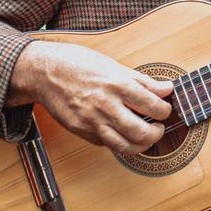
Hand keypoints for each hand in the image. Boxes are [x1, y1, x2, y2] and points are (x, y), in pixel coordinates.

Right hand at [6, 41, 173, 154]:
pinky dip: (119, 142)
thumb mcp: (113, 65)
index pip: (153, 105)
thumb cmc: (77, 63)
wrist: (43, 72)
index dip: (165, 110)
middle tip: (158, 127)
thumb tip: (166, 89)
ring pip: (125, 146)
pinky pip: (107, 144)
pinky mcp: (81, 131)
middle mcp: (105, 105)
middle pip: (142, 133)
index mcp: (117, 84)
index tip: (165, 109)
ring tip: (145, 135)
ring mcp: (92, 121)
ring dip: (141, 145)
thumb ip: (142, 81)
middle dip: (157, 133)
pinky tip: (122, 132)